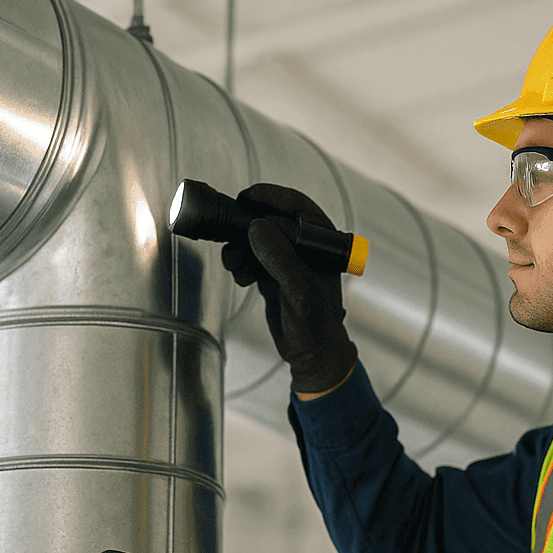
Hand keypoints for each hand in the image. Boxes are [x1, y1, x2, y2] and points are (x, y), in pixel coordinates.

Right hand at [221, 183, 357, 393]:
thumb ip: (280, 258)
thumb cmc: (316, 325)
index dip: (270, 197)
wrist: (311, 354)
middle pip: (270, 219)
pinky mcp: (274, 272)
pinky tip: (243, 278)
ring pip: (257, 239)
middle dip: (247, 229)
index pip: (296, 206)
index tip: (245, 198)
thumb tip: (257, 227)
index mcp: (322, 242)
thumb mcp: (299, 290)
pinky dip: (242, 264)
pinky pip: (251, 257)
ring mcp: (289, 258)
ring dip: (241, 249)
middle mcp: (305, 246)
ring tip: (237, 266)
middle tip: (230, 237)